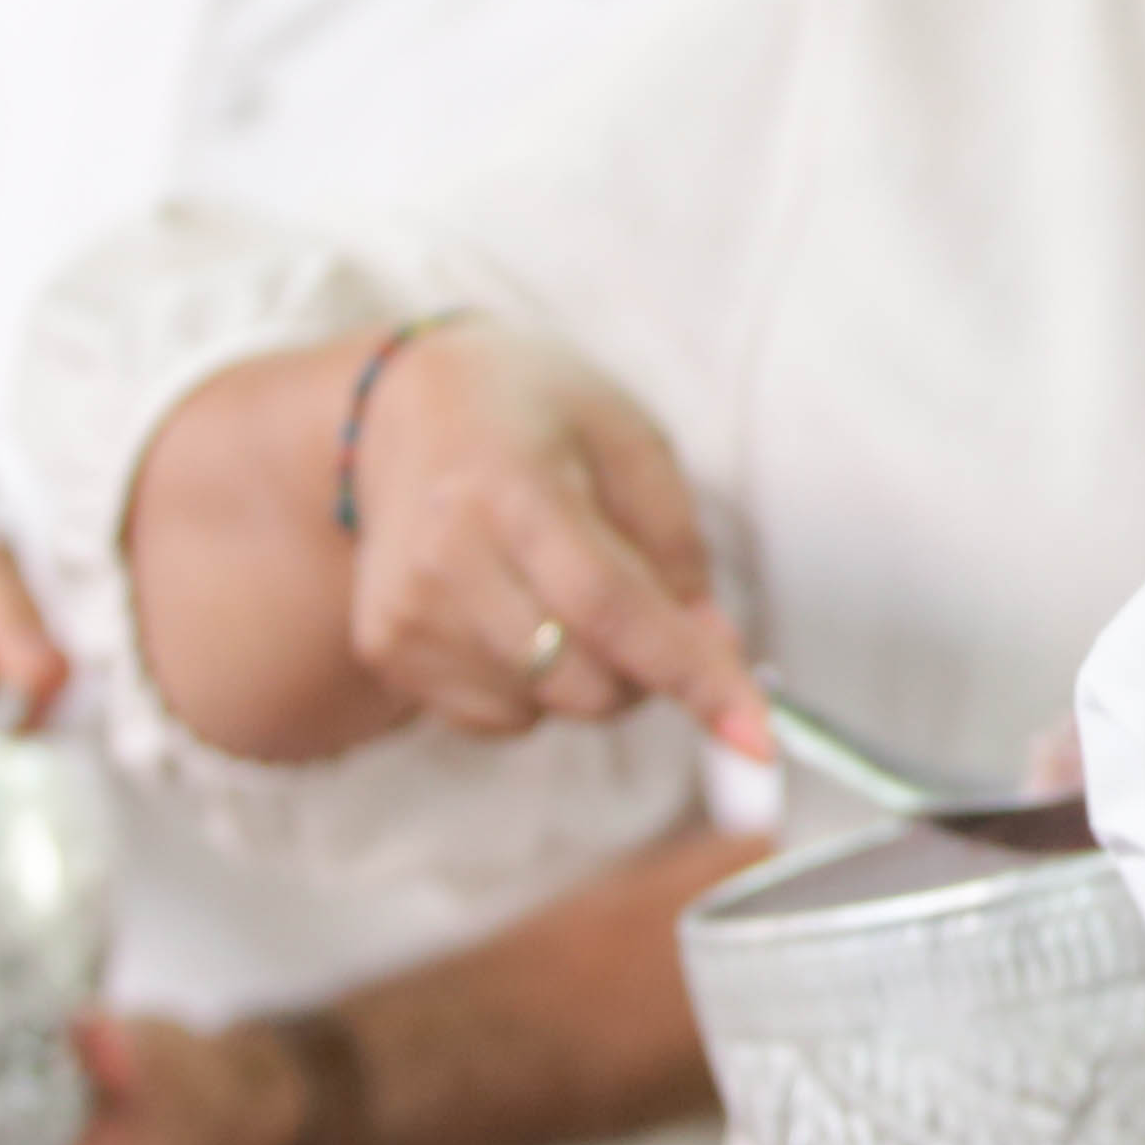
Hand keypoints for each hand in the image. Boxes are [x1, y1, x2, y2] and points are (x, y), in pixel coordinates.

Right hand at [345, 323, 757, 747]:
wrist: (405, 407)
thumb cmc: (533, 414)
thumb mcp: (630, 441)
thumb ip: (678, 546)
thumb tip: (714, 650)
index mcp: (514, 487)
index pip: (612, 608)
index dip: (691, 676)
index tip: (756, 737)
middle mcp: (448, 554)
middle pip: (584, 680)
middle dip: (647, 672)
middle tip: (648, 609)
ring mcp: (408, 609)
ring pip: (545, 708)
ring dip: (588, 673)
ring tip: (559, 585)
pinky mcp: (388, 647)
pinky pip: (498, 716)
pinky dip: (533, 685)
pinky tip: (515, 609)